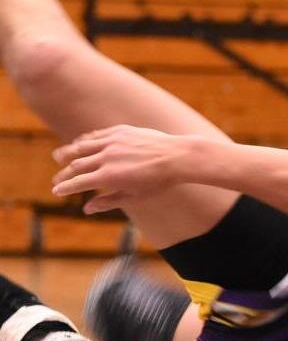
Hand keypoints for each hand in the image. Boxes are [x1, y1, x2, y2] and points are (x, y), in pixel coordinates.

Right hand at [51, 125, 189, 212]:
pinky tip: (81, 144)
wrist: (178, 157)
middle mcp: (106, 157)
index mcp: (109, 177)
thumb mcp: (135, 197)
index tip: (57, 191)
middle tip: (57, 179)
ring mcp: (112, 142)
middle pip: (77, 165)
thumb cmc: (159, 182)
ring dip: (68, 153)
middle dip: (65, 173)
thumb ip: (109, 201)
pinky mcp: (119, 131)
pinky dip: (85, 141)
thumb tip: (87, 209)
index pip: (79, 182)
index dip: (65, 187)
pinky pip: (96, 135)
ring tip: (58, 157)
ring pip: (82, 147)